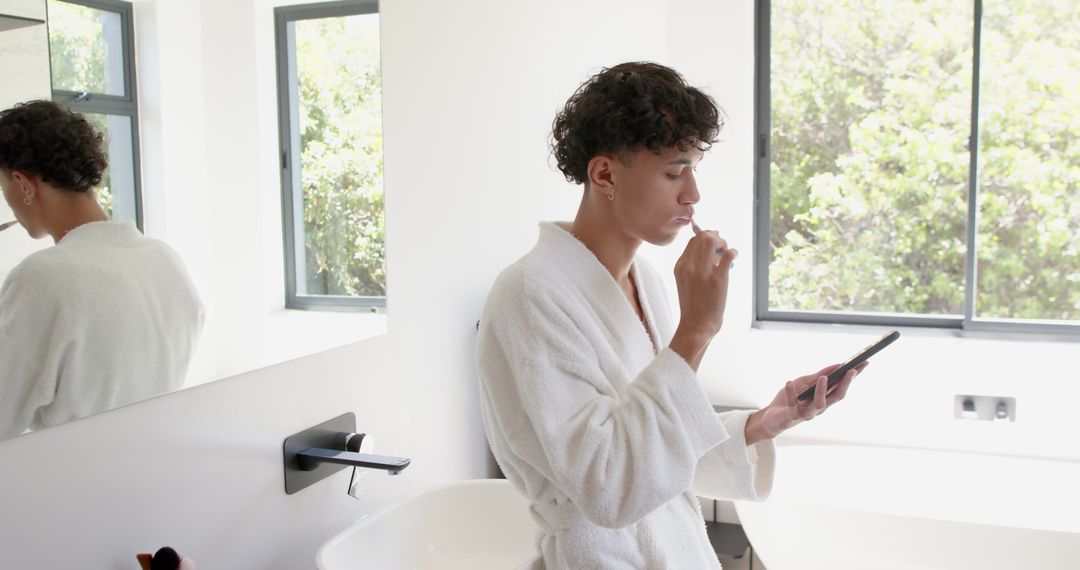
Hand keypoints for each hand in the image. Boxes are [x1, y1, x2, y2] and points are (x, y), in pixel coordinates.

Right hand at [668, 230, 737, 368]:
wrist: (696, 325)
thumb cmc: (693, 305)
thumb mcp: (685, 282)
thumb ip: (693, 266)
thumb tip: (711, 251)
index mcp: (680, 267)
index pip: (692, 241)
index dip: (705, 236)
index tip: (714, 240)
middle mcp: (689, 267)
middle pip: (702, 237)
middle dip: (715, 236)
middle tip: (722, 244)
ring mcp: (703, 272)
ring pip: (712, 241)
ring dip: (723, 242)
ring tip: (726, 251)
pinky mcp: (718, 279)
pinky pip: (728, 255)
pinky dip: (733, 252)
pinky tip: (734, 256)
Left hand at [745, 362, 867, 444]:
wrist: (771, 418)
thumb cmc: (790, 399)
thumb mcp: (804, 383)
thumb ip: (818, 376)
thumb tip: (837, 365)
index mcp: (824, 399)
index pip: (842, 387)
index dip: (854, 377)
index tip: (864, 363)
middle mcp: (819, 408)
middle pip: (836, 397)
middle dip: (845, 384)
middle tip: (852, 370)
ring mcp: (807, 413)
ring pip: (819, 404)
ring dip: (822, 390)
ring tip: (824, 378)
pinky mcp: (792, 415)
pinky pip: (793, 404)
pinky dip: (791, 392)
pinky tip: (789, 382)